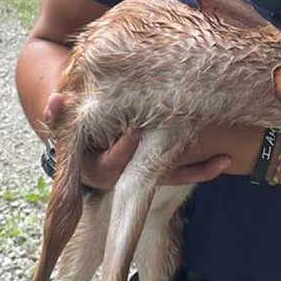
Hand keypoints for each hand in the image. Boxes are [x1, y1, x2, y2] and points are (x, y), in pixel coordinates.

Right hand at [43, 93, 251, 188]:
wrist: (84, 139)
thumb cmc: (75, 125)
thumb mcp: (64, 120)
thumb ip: (56, 113)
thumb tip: (55, 100)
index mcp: (95, 170)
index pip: (111, 165)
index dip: (124, 150)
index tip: (136, 132)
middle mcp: (121, 179)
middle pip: (147, 175)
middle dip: (168, 162)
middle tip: (188, 139)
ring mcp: (143, 176)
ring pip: (169, 177)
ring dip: (197, 170)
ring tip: (223, 158)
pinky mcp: (159, 171)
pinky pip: (181, 174)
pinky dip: (202, 168)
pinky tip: (225, 159)